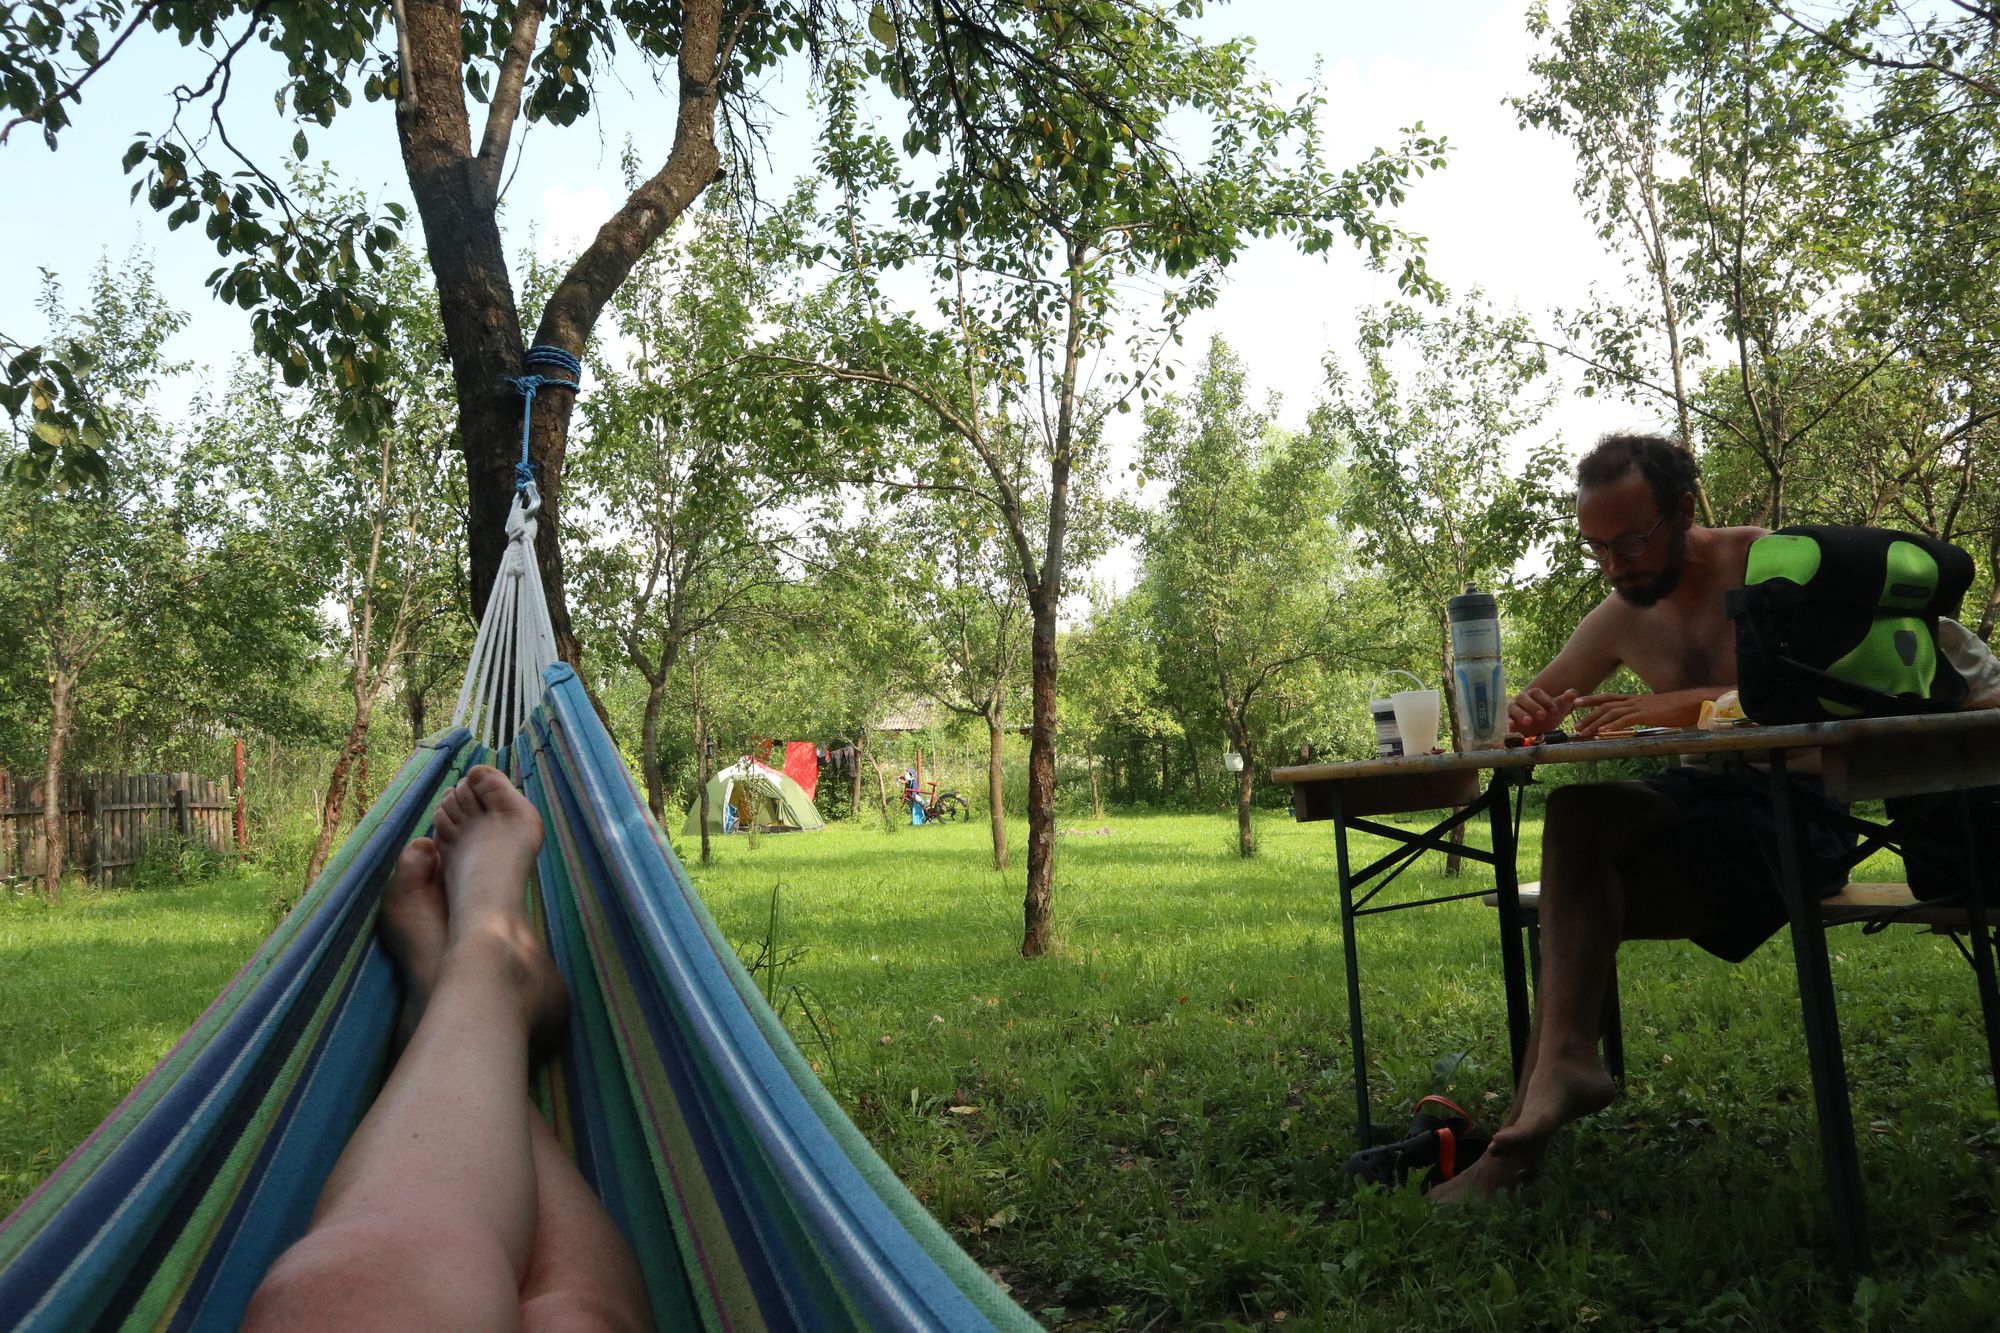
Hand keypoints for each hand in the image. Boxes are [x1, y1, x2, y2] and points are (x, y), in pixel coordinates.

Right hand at [1508, 686, 1577, 735]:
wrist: (1533, 733)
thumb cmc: (1545, 718)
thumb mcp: (1557, 710)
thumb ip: (1565, 701)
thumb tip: (1572, 693)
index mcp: (1532, 696)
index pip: (1537, 693)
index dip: (1546, 700)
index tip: (1555, 711)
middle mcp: (1520, 701)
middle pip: (1523, 697)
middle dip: (1533, 706)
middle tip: (1542, 716)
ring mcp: (1511, 710)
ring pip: (1512, 707)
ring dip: (1520, 713)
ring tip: (1529, 721)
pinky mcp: (1505, 721)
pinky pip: (1503, 719)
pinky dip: (1507, 721)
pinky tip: (1512, 726)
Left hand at [1572, 689, 1707, 736]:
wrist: (1694, 703)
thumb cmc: (1678, 708)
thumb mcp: (1655, 710)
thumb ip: (1643, 713)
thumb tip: (1636, 720)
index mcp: (1635, 699)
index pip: (1608, 697)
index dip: (1591, 700)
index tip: (1576, 703)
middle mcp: (1634, 701)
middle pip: (1605, 705)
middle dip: (1588, 715)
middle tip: (1575, 725)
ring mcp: (1639, 706)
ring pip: (1611, 713)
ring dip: (1596, 723)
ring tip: (1584, 732)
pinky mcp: (1646, 714)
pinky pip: (1625, 720)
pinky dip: (1612, 726)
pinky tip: (1603, 733)